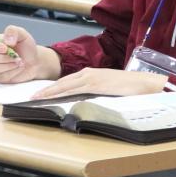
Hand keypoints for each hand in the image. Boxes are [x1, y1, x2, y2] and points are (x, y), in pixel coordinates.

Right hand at [0, 25, 60, 83]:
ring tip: (20, 61)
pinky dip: (13, 71)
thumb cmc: (26, 47)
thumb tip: (7, 40)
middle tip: (17, 56)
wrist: (34, 61)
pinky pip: (1, 76)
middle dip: (5, 57)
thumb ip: (14, 31)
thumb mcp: (23, 35)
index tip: (5, 48)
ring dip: (9, 64)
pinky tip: (19, 67)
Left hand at [31, 68, 167, 99]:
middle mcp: (88, 73)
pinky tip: (52, 96)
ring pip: (64, 84)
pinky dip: (60, 92)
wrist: (144, 83)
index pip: (67, 82)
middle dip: (46, 89)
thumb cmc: (129, 88)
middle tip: (31, 95)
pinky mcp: (95, 83)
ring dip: (49, 91)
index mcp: (91, 74)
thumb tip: (85, 103)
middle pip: (62, 82)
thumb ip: (96, 93)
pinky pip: (73, 88)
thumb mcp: (108, 90)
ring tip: (36, 97)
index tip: (41, 93)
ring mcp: (91, 77)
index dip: (53, 88)